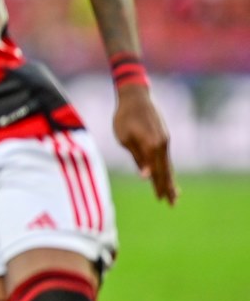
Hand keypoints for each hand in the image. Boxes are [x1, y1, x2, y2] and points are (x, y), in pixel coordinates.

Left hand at [113, 85, 176, 204]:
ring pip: (168, 164)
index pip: (155, 171)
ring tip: (174, 194)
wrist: (135, 96)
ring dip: (170, 180)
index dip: (157, 186)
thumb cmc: (124, 117)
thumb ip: (137, 157)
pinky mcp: (164, 136)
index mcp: (151, 146)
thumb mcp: (124, 138)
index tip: (159, 200)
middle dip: (168, 187)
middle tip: (171, 204)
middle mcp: (162, 144)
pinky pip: (166, 156)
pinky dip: (168, 168)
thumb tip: (145, 175)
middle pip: (166, 170)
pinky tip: (168, 175)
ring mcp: (164, 140)